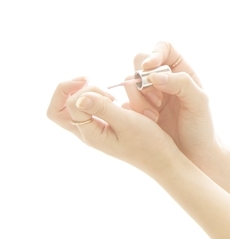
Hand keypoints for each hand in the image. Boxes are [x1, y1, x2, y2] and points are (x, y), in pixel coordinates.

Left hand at [48, 78, 178, 176]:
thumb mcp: (128, 122)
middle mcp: (87, 131)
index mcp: (90, 133)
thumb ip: (103, 109)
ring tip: (108, 94)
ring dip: (86, 93)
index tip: (103, 89)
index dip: (82, 90)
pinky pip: (87, 108)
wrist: (162, 159)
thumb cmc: (148, 142)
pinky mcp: (103, 125)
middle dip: (68, 90)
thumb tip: (78, 99)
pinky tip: (112, 98)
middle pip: (59, 109)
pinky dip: (96, 97)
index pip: (69, 104)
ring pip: (72, 107)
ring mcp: (94, 129)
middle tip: (88, 79)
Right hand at [123, 41, 221, 170]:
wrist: (193, 156)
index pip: (163, 48)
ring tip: (156, 115)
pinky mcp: (137, 110)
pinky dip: (133, 110)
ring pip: (130, 82)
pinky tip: (149, 121)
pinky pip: (125, 102)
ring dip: (140, 98)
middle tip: (157, 99)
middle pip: (141, 62)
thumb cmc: (201, 126)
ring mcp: (148, 94)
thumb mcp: (198, 101)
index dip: (154, 53)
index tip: (150, 66)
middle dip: (144, 79)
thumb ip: (181, 83)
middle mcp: (163, 79)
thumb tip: (153, 74)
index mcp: (180, 70)